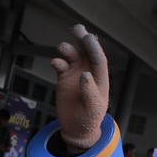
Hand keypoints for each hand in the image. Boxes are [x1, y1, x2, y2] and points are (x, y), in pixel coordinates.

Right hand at [50, 24, 109, 149]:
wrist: (76, 128)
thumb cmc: (89, 118)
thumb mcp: (93, 107)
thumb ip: (90, 91)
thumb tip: (85, 75)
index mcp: (100, 78)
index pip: (98, 59)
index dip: (94, 48)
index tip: (88, 38)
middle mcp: (88, 72)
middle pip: (86, 51)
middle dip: (82, 39)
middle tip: (77, 28)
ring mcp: (76, 73)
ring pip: (72, 55)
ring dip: (67, 49)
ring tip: (63, 48)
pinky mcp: (63, 77)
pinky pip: (60, 64)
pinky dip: (57, 61)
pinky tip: (56, 63)